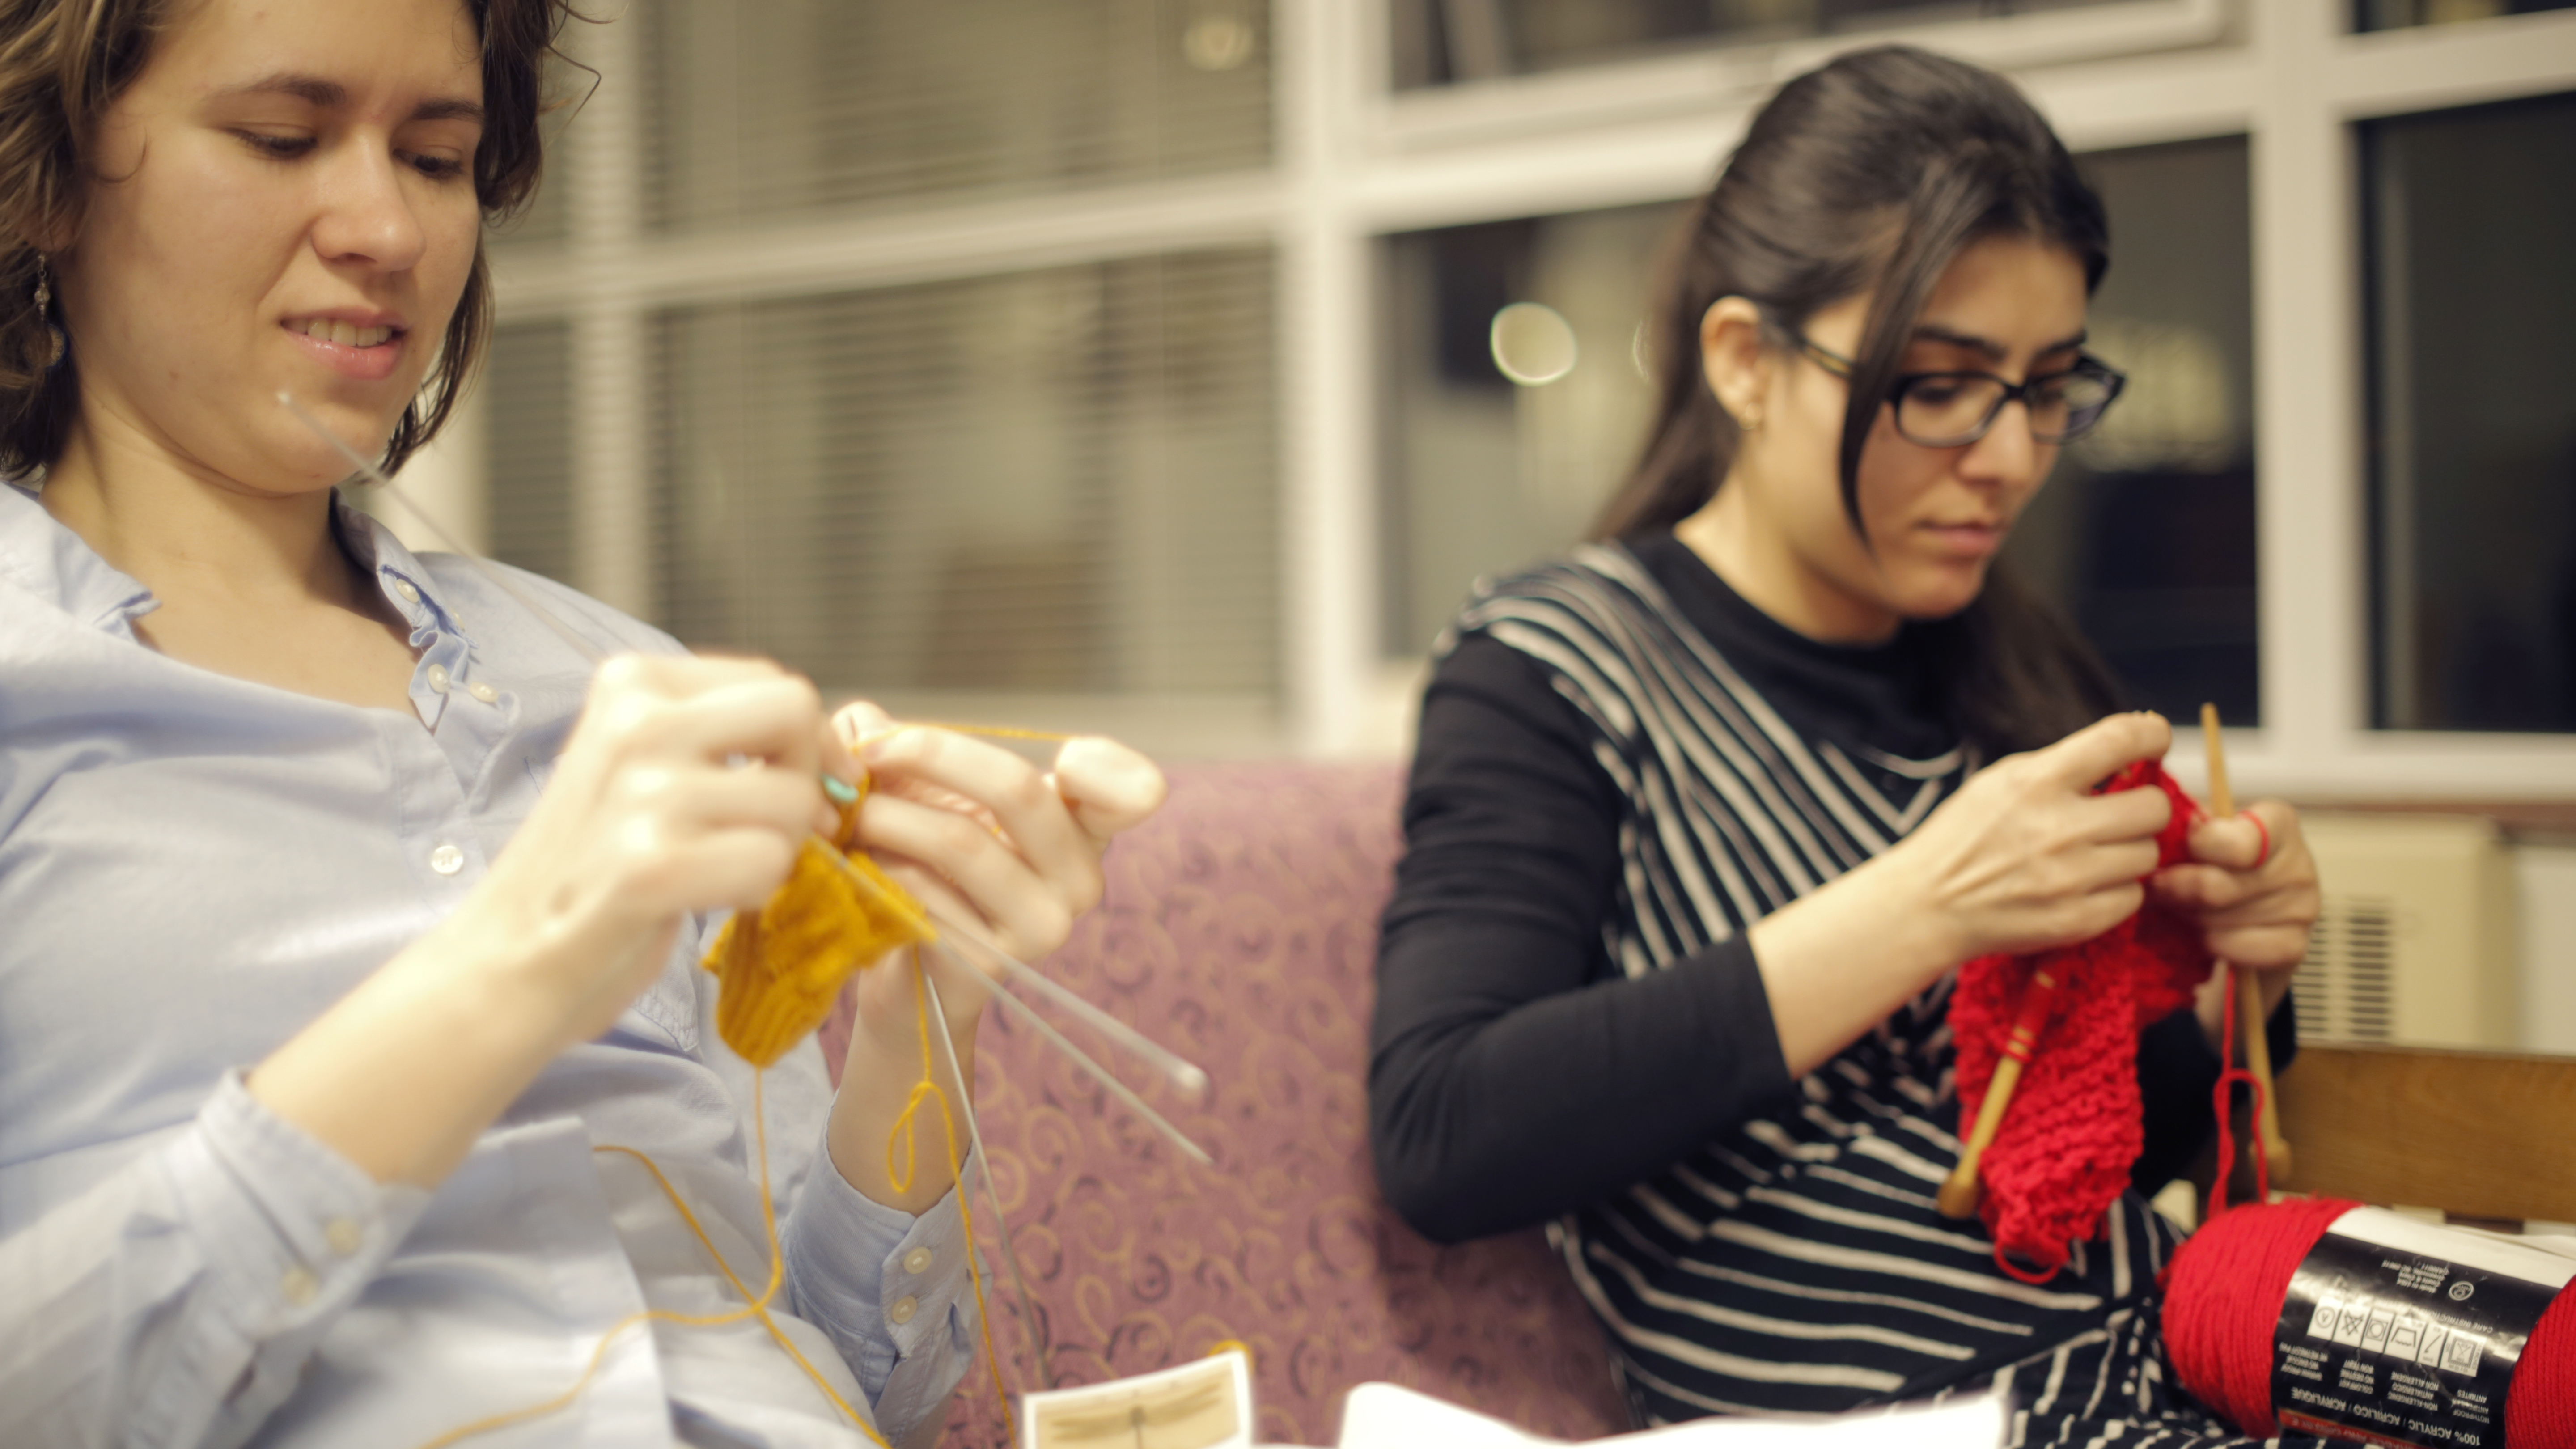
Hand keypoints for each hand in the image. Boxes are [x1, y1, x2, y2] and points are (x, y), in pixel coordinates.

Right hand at [451, 655, 848, 1046]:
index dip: (810, 744)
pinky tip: (701, 901)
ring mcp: (639, 793)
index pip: (779, 687)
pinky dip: (753, 892)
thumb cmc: (592, 867)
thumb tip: (838, 755)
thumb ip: (723, 739)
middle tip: (765, 830)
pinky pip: (768, 862)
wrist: (507, 961)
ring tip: (712, 872)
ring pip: (792, 802)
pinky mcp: (647, 867)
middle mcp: (634, 723)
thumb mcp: (645, 767)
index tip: (798, 788)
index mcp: (632, 684)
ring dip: (774, 851)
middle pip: (795, 717)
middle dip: (803, 781)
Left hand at [830, 703, 1165, 1043]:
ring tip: (851, 811)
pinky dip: (879, 866)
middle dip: (931, 755)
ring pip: (962, 842)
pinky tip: (859, 861)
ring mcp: (1042, 926)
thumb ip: (901, 745)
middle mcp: (1079, 880)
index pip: (1133, 793)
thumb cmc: (926, 867)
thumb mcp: (926, 793)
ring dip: (887, 815)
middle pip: (1020, 790)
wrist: (910, 971)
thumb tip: (860, 722)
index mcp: (1083, 829)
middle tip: (868, 754)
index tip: (1059, 754)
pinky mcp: (990, 961)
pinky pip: (926, 893)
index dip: (1105, 765)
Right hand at [1878, 712, 2177, 966]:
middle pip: (2154, 806)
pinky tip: (2081, 888)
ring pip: (2148, 855)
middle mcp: (2059, 827)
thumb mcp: (2000, 782)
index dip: (2152, 733)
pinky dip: (2114, 892)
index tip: (2155, 739)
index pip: (2121, 739)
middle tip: (2119, 816)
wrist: (1926, 906)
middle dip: (2142, 808)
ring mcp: (2071, 878)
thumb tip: (2129, 759)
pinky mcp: (2077, 920)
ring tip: (2091, 857)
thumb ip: (2062, 767)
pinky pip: (2132, 897)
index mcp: (2036, 781)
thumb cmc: (1964, 838)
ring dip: (2127, 853)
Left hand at [2151, 800, 2317, 1041]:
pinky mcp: (2296, 945)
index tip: (2179, 853)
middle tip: (2166, 888)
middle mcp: (2299, 863)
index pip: (2235, 843)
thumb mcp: (2201, 832)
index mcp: (2277, 822)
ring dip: (2192, 918)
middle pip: (2215, 888)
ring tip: (2189, 908)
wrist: (2244, 908)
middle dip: (2179, 891)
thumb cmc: (2216, 860)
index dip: (2196, 850)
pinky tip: (2210, 934)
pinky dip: (2213, 945)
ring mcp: (2303, 907)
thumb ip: (2191, 824)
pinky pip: (2236, 950)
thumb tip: (2184, 825)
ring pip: (2219, 921)